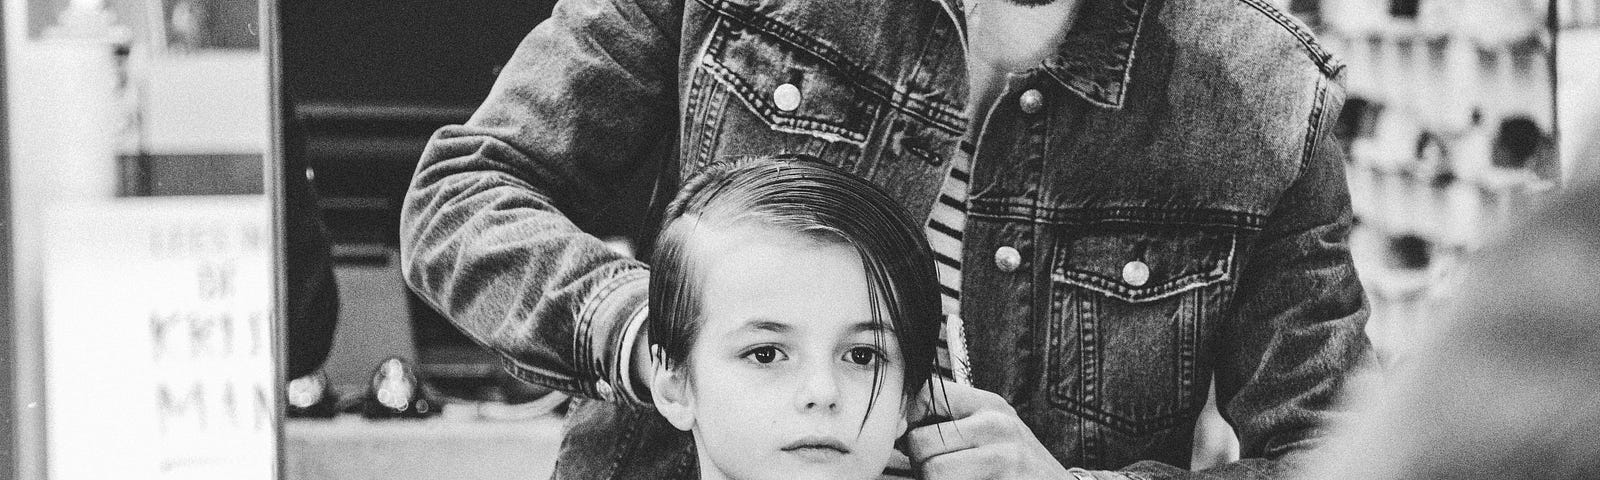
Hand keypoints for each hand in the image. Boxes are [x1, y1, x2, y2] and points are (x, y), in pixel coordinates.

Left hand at [903, 379, 1070, 478]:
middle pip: (920, 441)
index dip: (907, 422)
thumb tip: (895, 424)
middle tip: (939, 474)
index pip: (922, 395)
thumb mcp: (989, 431)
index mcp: (987, 404)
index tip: (915, 442)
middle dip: (920, 465)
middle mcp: (996, 424)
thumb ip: (949, 422)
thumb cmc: (1015, 465)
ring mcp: (1004, 457)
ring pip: (932, 472)